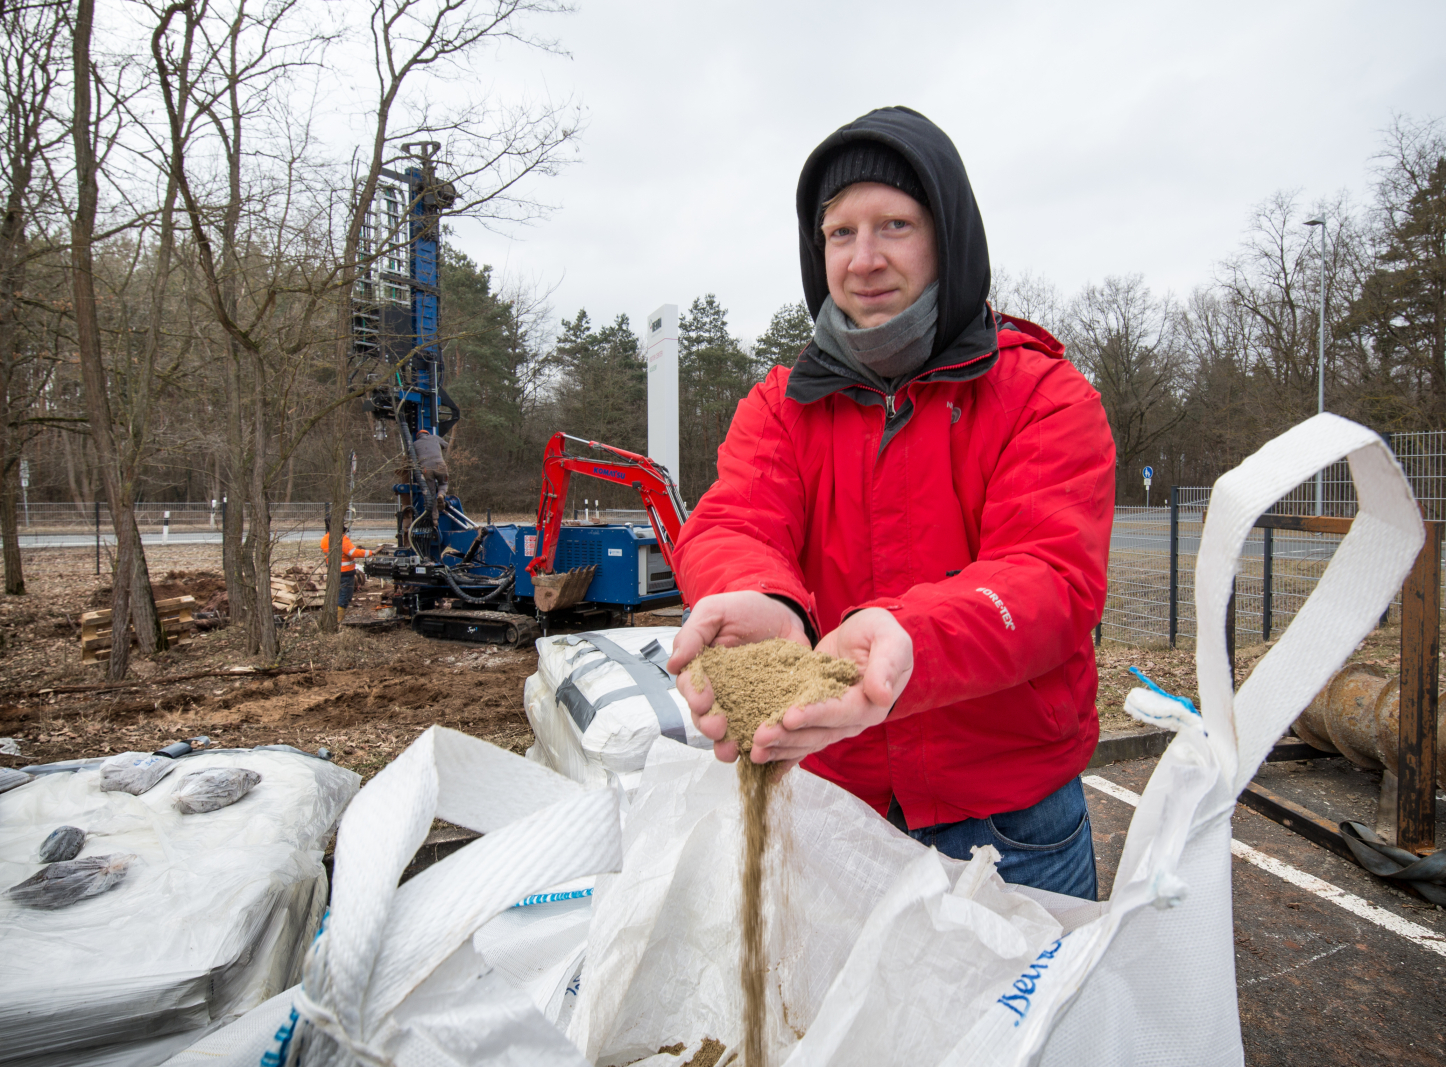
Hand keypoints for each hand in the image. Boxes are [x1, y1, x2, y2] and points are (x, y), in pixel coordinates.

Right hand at [668, 591, 811, 763]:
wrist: (784, 612)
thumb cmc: (745, 610)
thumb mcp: (715, 612)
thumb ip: (692, 634)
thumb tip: (673, 664)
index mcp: (701, 670)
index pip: (691, 688)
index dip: (694, 696)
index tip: (703, 700)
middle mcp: (718, 691)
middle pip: (705, 716)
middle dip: (708, 725)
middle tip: (718, 728)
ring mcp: (742, 703)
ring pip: (728, 730)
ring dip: (726, 744)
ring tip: (732, 751)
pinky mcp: (767, 709)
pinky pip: (760, 730)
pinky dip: (758, 743)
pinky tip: (760, 751)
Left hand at [748, 608, 912, 768]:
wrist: (864, 636)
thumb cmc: (879, 634)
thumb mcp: (890, 640)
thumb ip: (886, 665)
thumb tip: (882, 695)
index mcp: (871, 704)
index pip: (841, 713)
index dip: (816, 715)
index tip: (790, 717)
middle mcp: (851, 720)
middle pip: (819, 733)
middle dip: (788, 736)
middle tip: (760, 737)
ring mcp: (832, 722)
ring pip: (806, 739)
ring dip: (780, 746)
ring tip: (753, 750)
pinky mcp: (816, 718)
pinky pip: (800, 737)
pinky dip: (782, 752)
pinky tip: (761, 762)